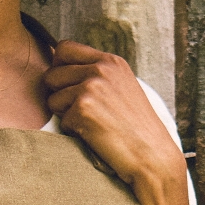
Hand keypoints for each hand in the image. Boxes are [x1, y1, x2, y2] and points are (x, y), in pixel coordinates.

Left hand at [43, 43, 186, 204]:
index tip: (67, 86)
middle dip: (57, 95)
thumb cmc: (137, 130)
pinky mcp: (83, 109)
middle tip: (77, 112)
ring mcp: (91, 87)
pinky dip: (73, 132)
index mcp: (110, 61)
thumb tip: (65, 72)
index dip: (59, 69)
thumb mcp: (123, 89)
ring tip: (89, 125)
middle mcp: (100, 69)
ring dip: (64, 115)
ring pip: (53, 99)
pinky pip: (61, 120)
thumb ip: (99, 76)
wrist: (152, 155)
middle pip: (52, 74)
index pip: (64, 49)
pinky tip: (94, 136)